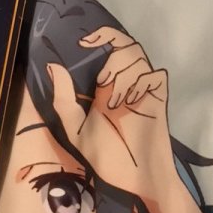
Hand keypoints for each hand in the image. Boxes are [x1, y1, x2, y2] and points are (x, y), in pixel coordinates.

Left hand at [49, 26, 177, 201]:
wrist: (134, 175)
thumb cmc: (104, 155)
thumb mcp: (75, 129)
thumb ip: (63, 99)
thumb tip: (52, 67)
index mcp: (103, 87)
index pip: (106, 48)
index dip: (100, 36)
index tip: (84, 41)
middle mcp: (124, 82)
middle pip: (124, 47)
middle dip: (110, 61)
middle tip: (101, 85)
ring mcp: (143, 88)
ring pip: (137, 57)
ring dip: (122, 75)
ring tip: (114, 104)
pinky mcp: (159, 96)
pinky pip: (154, 74)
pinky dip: (140, 83)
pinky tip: (131, 102)